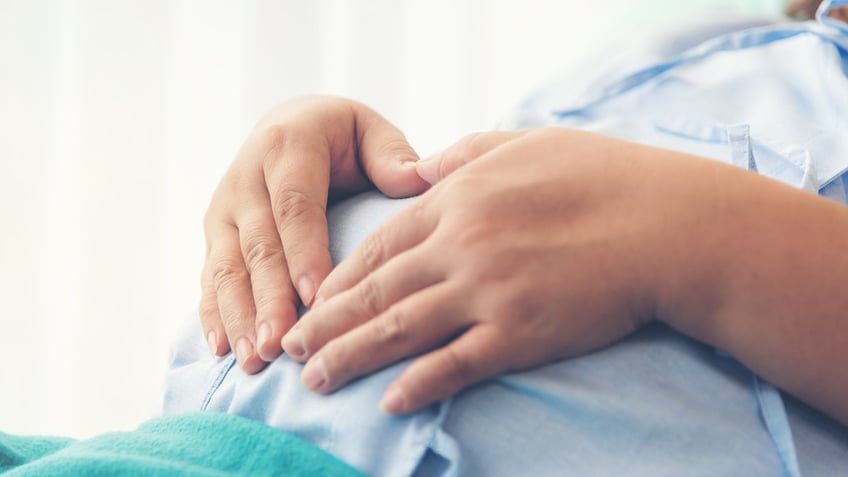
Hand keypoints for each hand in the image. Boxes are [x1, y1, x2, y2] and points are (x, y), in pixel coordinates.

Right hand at [201, 96, 429, 372]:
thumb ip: (390, 155)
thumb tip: (418, 179)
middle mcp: (246, 177)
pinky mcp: (214, 235)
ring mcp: (224, 209)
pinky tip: (224, 350)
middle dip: (268, 300)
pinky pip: (210, 278)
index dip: (304, 253)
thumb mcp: (367, 131)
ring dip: (239, 317)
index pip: (295, 206)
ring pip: (227, 268)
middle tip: (281, 345)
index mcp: (287, 147)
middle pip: (258, 246)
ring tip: (255, 360)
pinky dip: (214, 315)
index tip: (318, 300)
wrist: (285, 126)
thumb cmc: (341, 138)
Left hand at [281, 128, 727, 412]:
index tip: (311, 298)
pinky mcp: (520, 333)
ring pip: (400, 330)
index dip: (339, 277)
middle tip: (289, 349)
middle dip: (326, 323)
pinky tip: (390, 401)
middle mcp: (460, 247)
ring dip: (352, 357)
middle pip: (375, 292)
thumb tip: (417, 169)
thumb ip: (462, 154)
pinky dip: (419, 384)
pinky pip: (456, 364)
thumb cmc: (602, 175)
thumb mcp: (524, 142)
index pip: (380, 244)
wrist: (667, 223)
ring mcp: (487, 292)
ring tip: (317, 380)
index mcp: (458, 199)